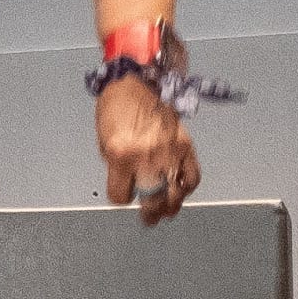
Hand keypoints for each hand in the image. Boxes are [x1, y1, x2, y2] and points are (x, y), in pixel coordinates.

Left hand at [95, 76, 197, 222]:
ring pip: (175, 194)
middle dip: (150, 214)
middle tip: (149, 219)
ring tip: (167, 212)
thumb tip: (132, 189)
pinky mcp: (186, 146)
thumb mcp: (105, 141)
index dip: (121, 195)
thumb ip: (117, 169)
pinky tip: (181, 190)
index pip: (122, 196)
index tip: (123, 192)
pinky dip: (187, 187)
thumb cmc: (115, 108)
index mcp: (120, 156)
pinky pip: (192, 177)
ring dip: (171, 207)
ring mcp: (169, 152)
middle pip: (152, 201)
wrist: (137, 79)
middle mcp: (146, 157)